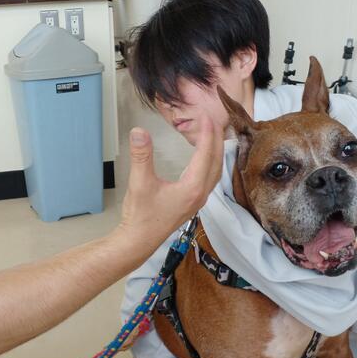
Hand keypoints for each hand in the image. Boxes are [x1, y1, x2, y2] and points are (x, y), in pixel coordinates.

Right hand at [117, 116, 222, 256]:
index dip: (207, 133)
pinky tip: (204, 158)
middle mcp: (200, 193)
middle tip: (215, 120)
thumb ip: (141, 156)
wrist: (139, 241)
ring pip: (216, 171)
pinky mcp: (192, 202)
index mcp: (192, 187)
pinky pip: (210, 178)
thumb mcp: (139, 182)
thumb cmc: (140, 215)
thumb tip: (139, 132)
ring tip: (214, 135)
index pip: (205, 154)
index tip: (207, 116)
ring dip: (217, 152)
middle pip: (217, 161)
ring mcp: (198, 199)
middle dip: (218, 139)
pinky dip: (211, 163)